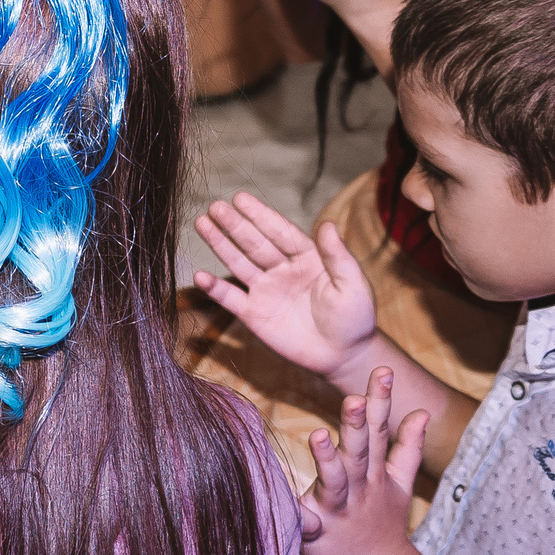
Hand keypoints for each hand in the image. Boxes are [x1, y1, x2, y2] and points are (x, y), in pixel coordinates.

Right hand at [192, 194, 378, 381]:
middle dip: (234, 225)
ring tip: (201, 224)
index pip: (280, 232)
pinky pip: (231, 299)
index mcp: (307, 258)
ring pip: (238, 263)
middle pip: (254, 243)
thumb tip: (326, 223)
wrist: (344, 356)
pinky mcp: (255, 315)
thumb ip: (337, 255)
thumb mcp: (353, 284)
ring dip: (219, 244)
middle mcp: (282, 270)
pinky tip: (200, 275)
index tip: (240, 198)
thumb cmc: (354, 318)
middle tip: (215, 207)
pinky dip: (215, 288)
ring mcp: (266, 291)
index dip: (260, 215)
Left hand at [296, 369, 428, 554]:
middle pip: (360, 450)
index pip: (381, 429)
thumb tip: (422, 411)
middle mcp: (360, 486)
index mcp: (376, 472)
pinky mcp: (317, 530)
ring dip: (329, 459)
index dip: (382, 400)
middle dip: (358, 424)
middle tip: (354, 397)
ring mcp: (339, 508)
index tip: (383, 370)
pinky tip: (293, 501)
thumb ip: (407, 446)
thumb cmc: (381, 520)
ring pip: (336, 480)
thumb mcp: (399, 482)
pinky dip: (301, 515)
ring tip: (318, 435)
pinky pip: (305, 521)